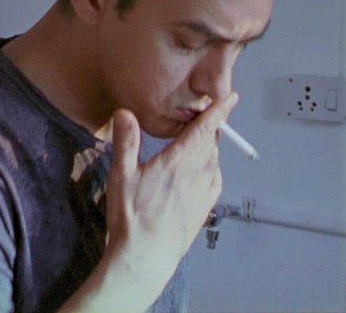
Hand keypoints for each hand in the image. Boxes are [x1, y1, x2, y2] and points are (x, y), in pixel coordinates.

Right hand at [104, 93, 238, 299]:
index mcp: (181, 159)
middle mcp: (201, 172)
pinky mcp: (208, 204)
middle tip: (192, 119)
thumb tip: (125, 112)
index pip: (206, 127)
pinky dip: (206, 165)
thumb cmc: (132, 215)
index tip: (230, 97)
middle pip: (211, 140)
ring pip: (212, 158)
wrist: (147, 254)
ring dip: (204, 148)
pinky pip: (213, 175)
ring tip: (186, 147)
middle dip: (206, 127)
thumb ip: (126, 141)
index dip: (220, 109)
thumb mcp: (121, 175)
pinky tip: (189, 172)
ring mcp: (208, 189)